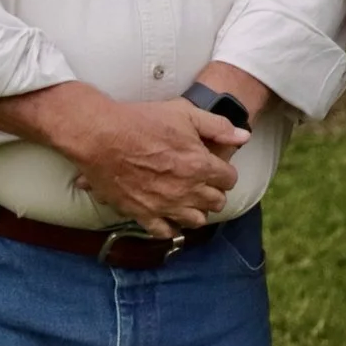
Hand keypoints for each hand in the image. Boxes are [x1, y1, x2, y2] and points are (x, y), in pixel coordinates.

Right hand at [55, 90, 247, 238]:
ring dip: (196, 211)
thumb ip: (218, 127)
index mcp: (200, 165)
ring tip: (188, 200)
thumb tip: (244, 137)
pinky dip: (168, 226)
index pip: (229, 180)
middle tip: (203, 182)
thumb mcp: (185, 114)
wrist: (101, 136)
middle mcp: (186, 190)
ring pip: (195, 221)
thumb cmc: (142, 121)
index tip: (215, 167)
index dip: (224, 172)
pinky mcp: (141, 214)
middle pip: (216, 202)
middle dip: (214, 192)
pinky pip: (163, 232)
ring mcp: (164, 205)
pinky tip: (167, 216)